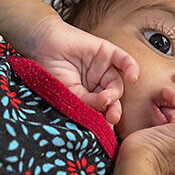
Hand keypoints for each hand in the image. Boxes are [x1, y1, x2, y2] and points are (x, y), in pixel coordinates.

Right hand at [21, 18, 139, 124]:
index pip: (102, 110)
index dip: (105, 120)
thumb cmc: (50, 70)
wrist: (43, 45)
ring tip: (106, 98)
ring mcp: (103, 68)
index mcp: (88, 95)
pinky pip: (125, 60)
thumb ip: (86, 103)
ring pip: (118, 84)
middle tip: (111, 117)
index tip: (105, 129)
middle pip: (113, 99)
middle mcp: (97, 83)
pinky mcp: (107, 51)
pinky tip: (132, 78)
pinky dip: (131, 68)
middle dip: (114, 110)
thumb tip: (104, 115)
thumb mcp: (68, 93)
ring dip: (115, 94)